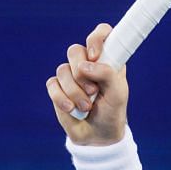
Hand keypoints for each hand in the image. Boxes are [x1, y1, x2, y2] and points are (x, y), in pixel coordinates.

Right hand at [48, 22, 129, 145]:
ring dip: (74, 91)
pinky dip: (61, 98)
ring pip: (62, 70)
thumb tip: (84, 66)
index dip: (96, 38)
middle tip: (93, 90)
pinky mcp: (57, 88)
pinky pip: (52, 84)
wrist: (98, 135)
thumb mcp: (118, 93)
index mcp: (107, 59)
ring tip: (86, 106)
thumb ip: (107, 74)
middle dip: (81, 73)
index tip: (95, 55)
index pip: (101, 34)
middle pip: (75, 51)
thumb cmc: (112, 111)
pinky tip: (72, 109)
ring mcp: (71, 75)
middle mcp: (88, 63)